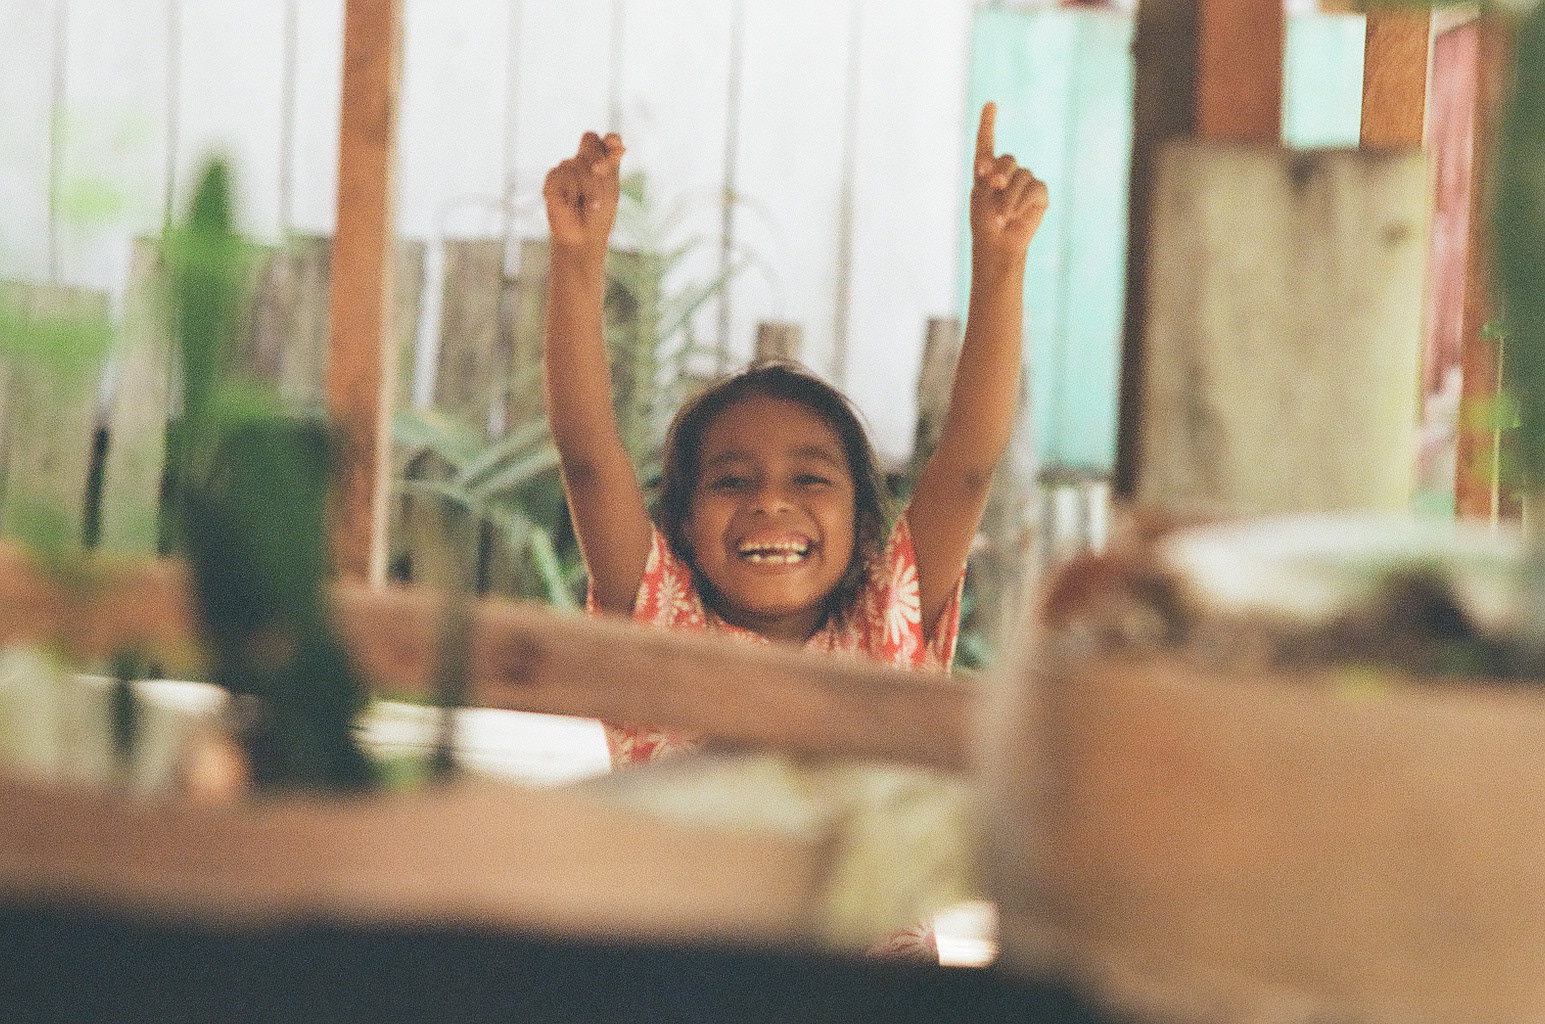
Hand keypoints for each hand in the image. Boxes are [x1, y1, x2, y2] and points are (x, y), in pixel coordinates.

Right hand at [543, 131, 624, 256]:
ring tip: (591, 206)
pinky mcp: (552, 179)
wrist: (582, 239)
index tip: (616, 146)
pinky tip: (572, 204)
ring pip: (577, 162)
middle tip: (601, 176)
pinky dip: (571, 192)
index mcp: (601, 162)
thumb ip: (612, 165)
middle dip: (599, 160)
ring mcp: (566, 169)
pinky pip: (562, 174)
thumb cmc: (599, 217)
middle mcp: (583, 161)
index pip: (606, 140)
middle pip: (590, 140)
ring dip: (589, 187)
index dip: (610, 139)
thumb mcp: (610, 189)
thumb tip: (622, 146)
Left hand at [969, 102, 1046, 266]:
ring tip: (1002, 216)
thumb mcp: (981, 196)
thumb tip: (1006, 175)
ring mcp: (1025, 182)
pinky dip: (1023, 201)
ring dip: (1009, 197)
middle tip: (993, 187)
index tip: (990, 104)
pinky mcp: (1039, 194)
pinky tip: (1016, 216)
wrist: (998, 244)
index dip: (988, 123)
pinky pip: (1034, 188)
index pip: (987, 142)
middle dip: (999, 172)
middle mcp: (1007, 172)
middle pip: (1007, 160)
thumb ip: (991, 177)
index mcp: (987, 170)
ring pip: (1021, 176)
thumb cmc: (984, 223)